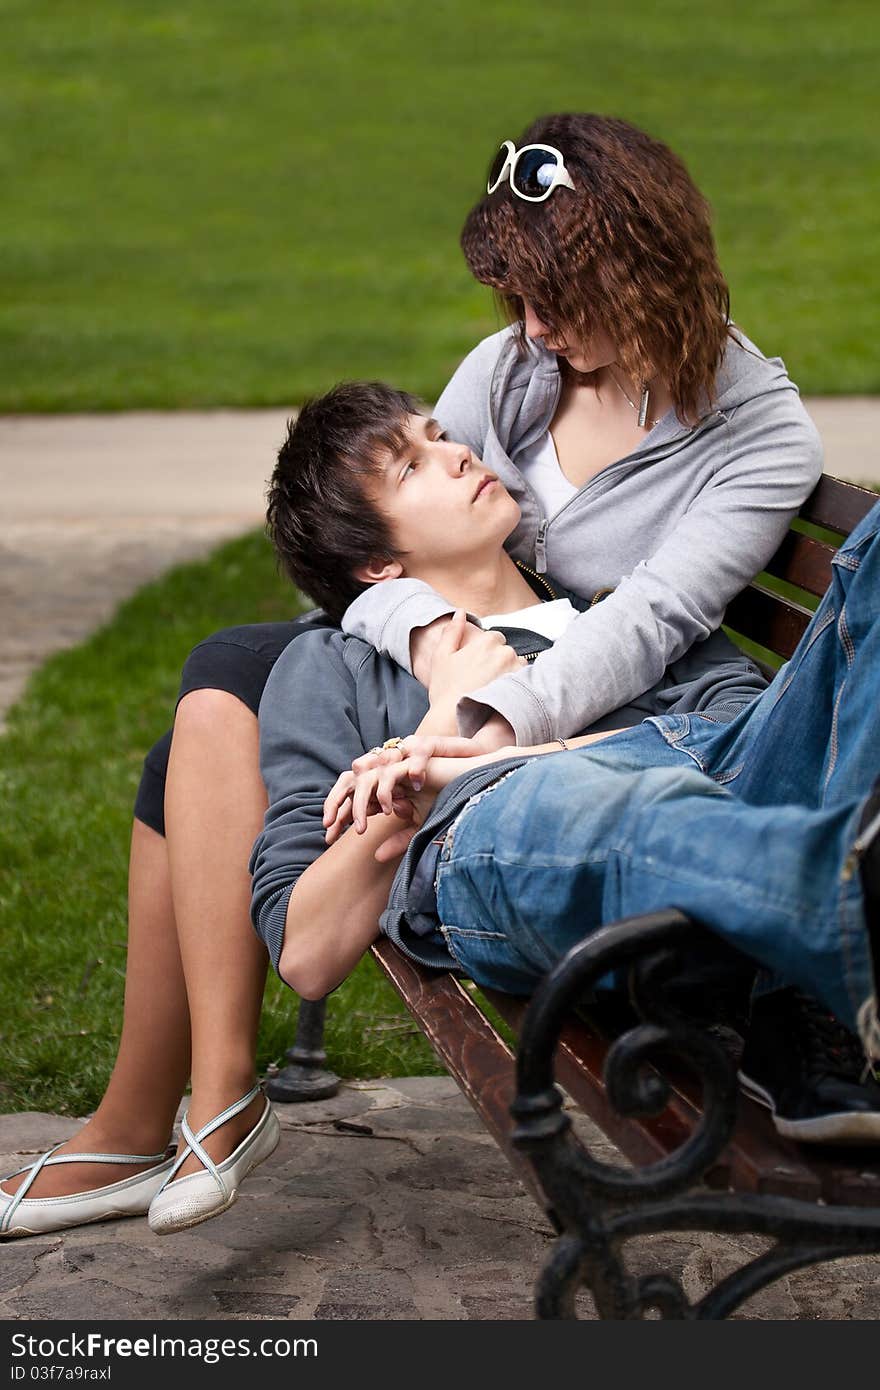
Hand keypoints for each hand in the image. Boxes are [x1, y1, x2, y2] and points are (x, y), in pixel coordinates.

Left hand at [322, 733, 482, 845]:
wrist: (472, 785)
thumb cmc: (447, 803)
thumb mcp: (419, 827)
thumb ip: (398, 839)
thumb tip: (376, 856)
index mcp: (385, 788)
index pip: (354, 799)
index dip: (339, 816)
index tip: (329, 837)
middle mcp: (388, 774)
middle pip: (351, 783)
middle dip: (336, 805)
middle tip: (328, 828)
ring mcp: (399, 765)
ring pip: (366, 780)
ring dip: (360, 804)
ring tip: (361, 828)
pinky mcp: (412, 759)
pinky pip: (390, 774)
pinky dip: (387, 792)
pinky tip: (391, 811)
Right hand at [425, 610, 524, 707]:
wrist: (453, 721)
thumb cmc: (445, 690)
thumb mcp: (442, 656)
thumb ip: (452, 631)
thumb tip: (460, 612)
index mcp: (488, 640)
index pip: (495, 639)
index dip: (486, 653)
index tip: (478, 668)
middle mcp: (506, 652)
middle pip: (507, 652)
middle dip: (499, 663)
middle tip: (484, 682)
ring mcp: (517, 671)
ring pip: (518, 667)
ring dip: (510, 674)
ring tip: (494, 691)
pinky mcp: (523, 689)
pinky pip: (524, 684)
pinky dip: (516, 689)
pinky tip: (504, 699)